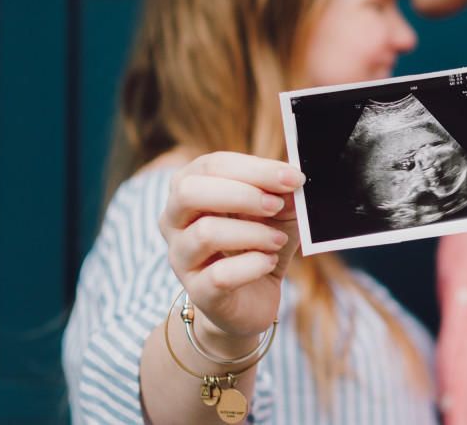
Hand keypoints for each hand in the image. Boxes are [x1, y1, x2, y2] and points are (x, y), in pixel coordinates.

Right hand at [159, 152, 305, 354]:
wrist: (252, 299)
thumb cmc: (259, 244)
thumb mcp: (277, 212)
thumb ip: (281, 191)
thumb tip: (292, 176)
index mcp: (189, 189)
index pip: (211, 165)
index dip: (255, 168)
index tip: (292, 178)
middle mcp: (174, 221)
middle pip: (190, 191)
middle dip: (242, 194)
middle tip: (276, 205)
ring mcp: (181, 258)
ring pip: (205, 233)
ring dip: (253, 233)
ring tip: (277, 241)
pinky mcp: (198, 292)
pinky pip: (220, 275)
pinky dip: (253, 265)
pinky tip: (268, 262)